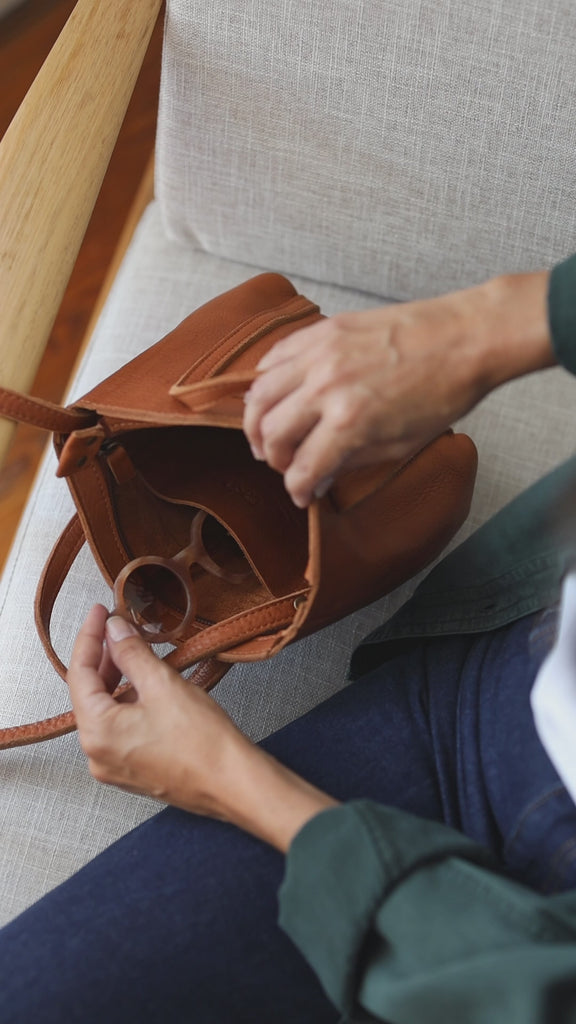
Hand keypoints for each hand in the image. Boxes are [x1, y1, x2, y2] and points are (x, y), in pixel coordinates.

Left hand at [68, 606, 336, 849]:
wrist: (234, 784)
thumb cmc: (202, 741)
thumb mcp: (163, 684)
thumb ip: (132, 653)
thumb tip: (114, 629)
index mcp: (97, 733)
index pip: (80, 673)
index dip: (89, 637)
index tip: (101, 611)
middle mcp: (96, 754)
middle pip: (89, 693)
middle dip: (105, 657)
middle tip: (120, 625)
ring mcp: (114, 766)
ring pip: (106, 710)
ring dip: (118, 679)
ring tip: (137, 650)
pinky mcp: (133, 771)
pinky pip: (120, 728)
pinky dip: (128, 701)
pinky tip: (147, 682)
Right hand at [243, 271, 553, 507]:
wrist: (465, 338)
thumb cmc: (442, 393)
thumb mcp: (400, 444)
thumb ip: (351, 461)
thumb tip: (319, 477)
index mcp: (350, 423)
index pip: (302, 468)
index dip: (297, 490)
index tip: (301, 495)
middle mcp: (327, 387)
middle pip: (272, 433)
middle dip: (274, 459)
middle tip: (285, 466)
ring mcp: (321, 354)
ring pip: (260, 394)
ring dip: (257, 422)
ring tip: (266, 434)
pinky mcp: (323, 329)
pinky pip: (275, 356)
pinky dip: (266, 379)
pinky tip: (275, 394)